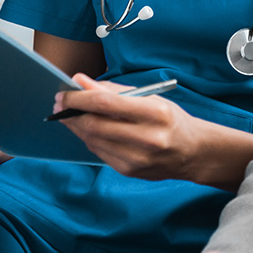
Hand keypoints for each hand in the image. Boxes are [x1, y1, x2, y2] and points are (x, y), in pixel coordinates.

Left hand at [54, 74, 203, 180]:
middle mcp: (147, 137)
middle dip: (72, 114)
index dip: (79, 98)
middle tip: (60, 105)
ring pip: (93, 140)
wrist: (192, 152)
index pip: (105, 104)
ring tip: (71, 115)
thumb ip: (113, 89)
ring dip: (77, 126)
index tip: (64, 93)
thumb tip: (81, 81)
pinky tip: (89, 130)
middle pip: (95, 125)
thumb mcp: (149, 97)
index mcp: (154, 112)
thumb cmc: (170, 119)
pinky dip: (89, 139)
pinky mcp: (129, 171)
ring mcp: (137, 158)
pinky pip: (99, 152)